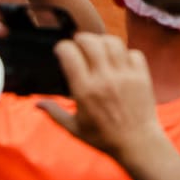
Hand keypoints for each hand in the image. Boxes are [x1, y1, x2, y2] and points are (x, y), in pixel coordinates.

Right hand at [38, 33, 166, 160]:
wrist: (137, 141)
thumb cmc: (102, 137)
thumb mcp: (73, 128)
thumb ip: (55, 112)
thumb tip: (37, 103)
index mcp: (85, 90)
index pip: (70, 54)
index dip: (63, 47)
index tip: (61, 49)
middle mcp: (105, 78)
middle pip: (92, 42)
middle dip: (82, 38)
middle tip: (79, 43)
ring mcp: (126, 75)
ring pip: (114, 43)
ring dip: (103, 40)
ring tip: (98, 46)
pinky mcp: (142, 75)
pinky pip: (134, 52)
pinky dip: (125, 52)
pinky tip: (119, 59)